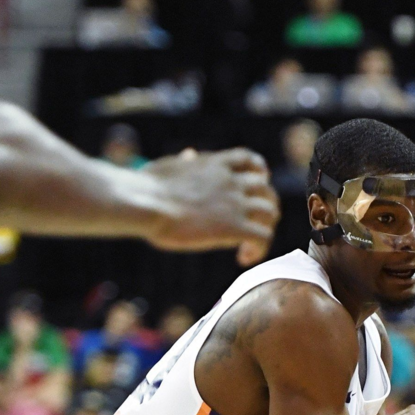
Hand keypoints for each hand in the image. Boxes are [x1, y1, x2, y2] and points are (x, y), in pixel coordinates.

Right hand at [142, 148, 279, 265]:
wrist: (144, 202)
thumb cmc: (145, 186)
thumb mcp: (169, 166)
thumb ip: (185, 163)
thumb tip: (190, 155)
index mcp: (214, 164)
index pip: (250, 160)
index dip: (259, 174)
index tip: (254, 186)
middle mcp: (231, 181)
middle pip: (266, 190)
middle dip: (264, 206)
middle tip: (253, 224)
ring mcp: (235, 204)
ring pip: (270, 213)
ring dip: (264, 229)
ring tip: (247, 245)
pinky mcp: (234, 227)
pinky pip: (263, 237)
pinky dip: (259, 249)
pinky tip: (244, 258)